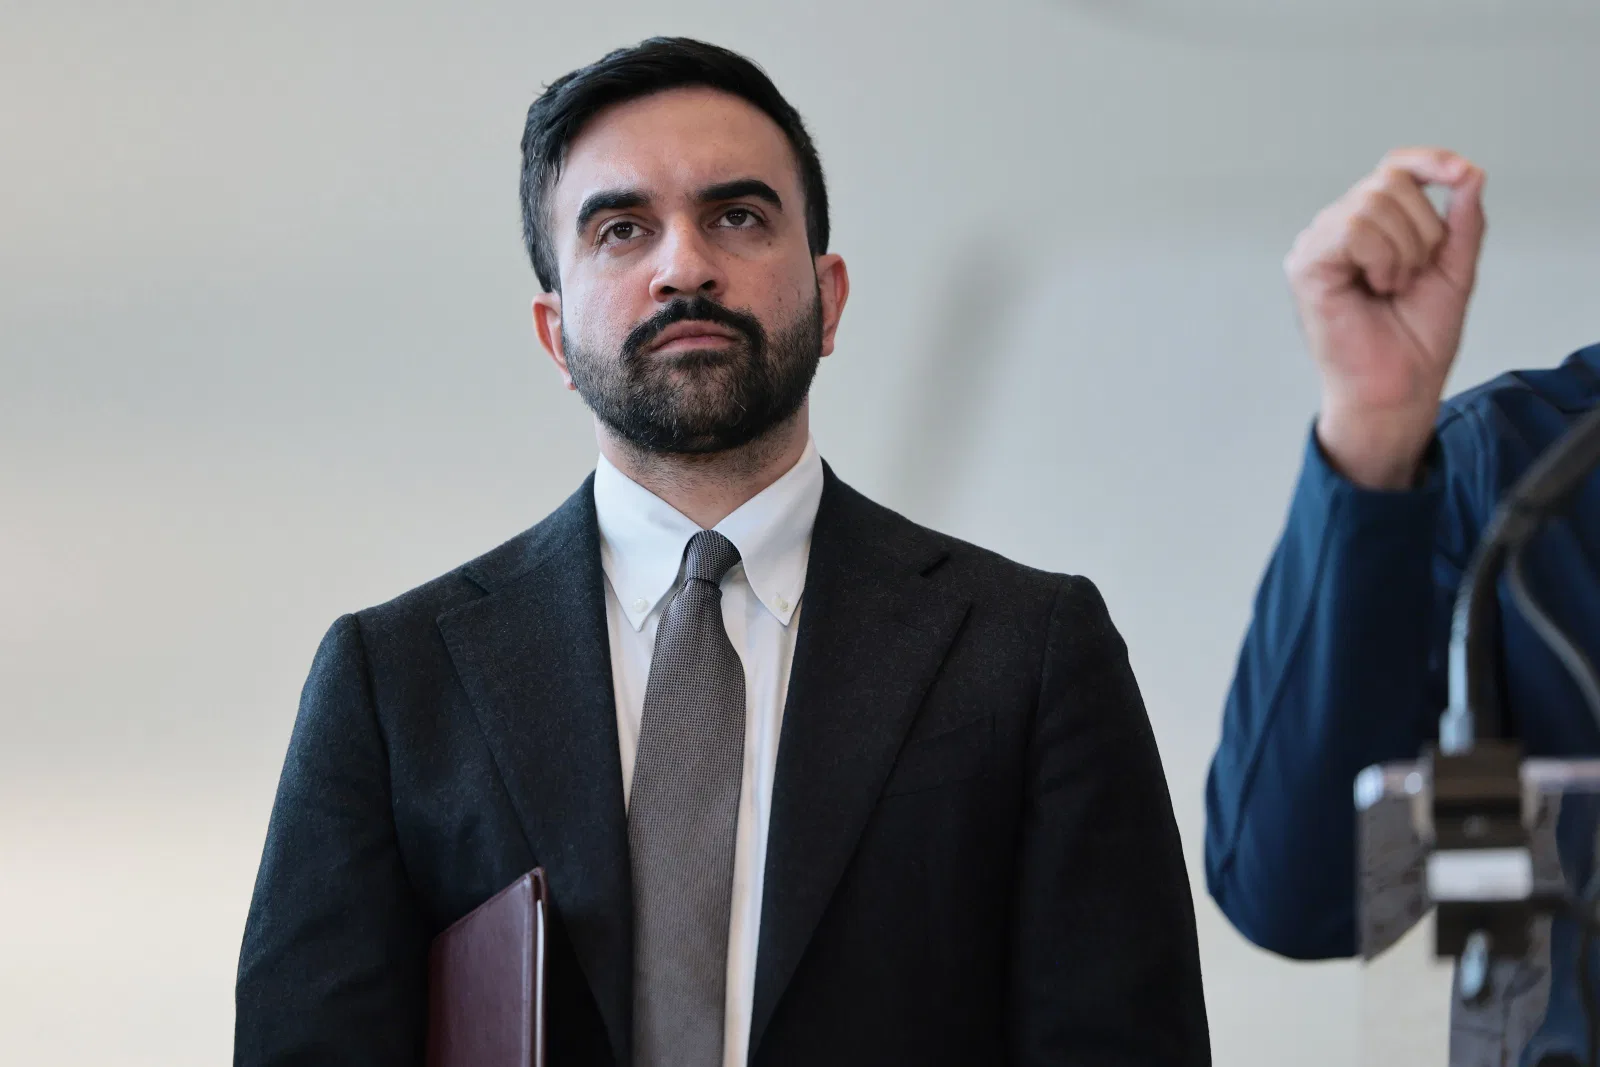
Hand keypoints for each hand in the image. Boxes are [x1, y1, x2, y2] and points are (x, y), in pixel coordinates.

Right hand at [1285, 148, 1486, 488]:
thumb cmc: (1415, 342)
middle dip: (1422, 230)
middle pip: (1389, 182)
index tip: (1460, 174)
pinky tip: (1377, 287)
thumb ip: (1462, 223)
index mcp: (1368, 227)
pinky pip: (1352, 230)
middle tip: (1413, 276)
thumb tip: (1469, 174)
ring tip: (1394, 287)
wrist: (1398, 388)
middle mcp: (1336, 229)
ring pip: (1371, 203)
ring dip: (1403, 250)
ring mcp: (1316, 245)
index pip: (1394, 168)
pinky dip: (1380, 258)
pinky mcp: (1305, 266)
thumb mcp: (1453, 270)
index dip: (1428, 161)